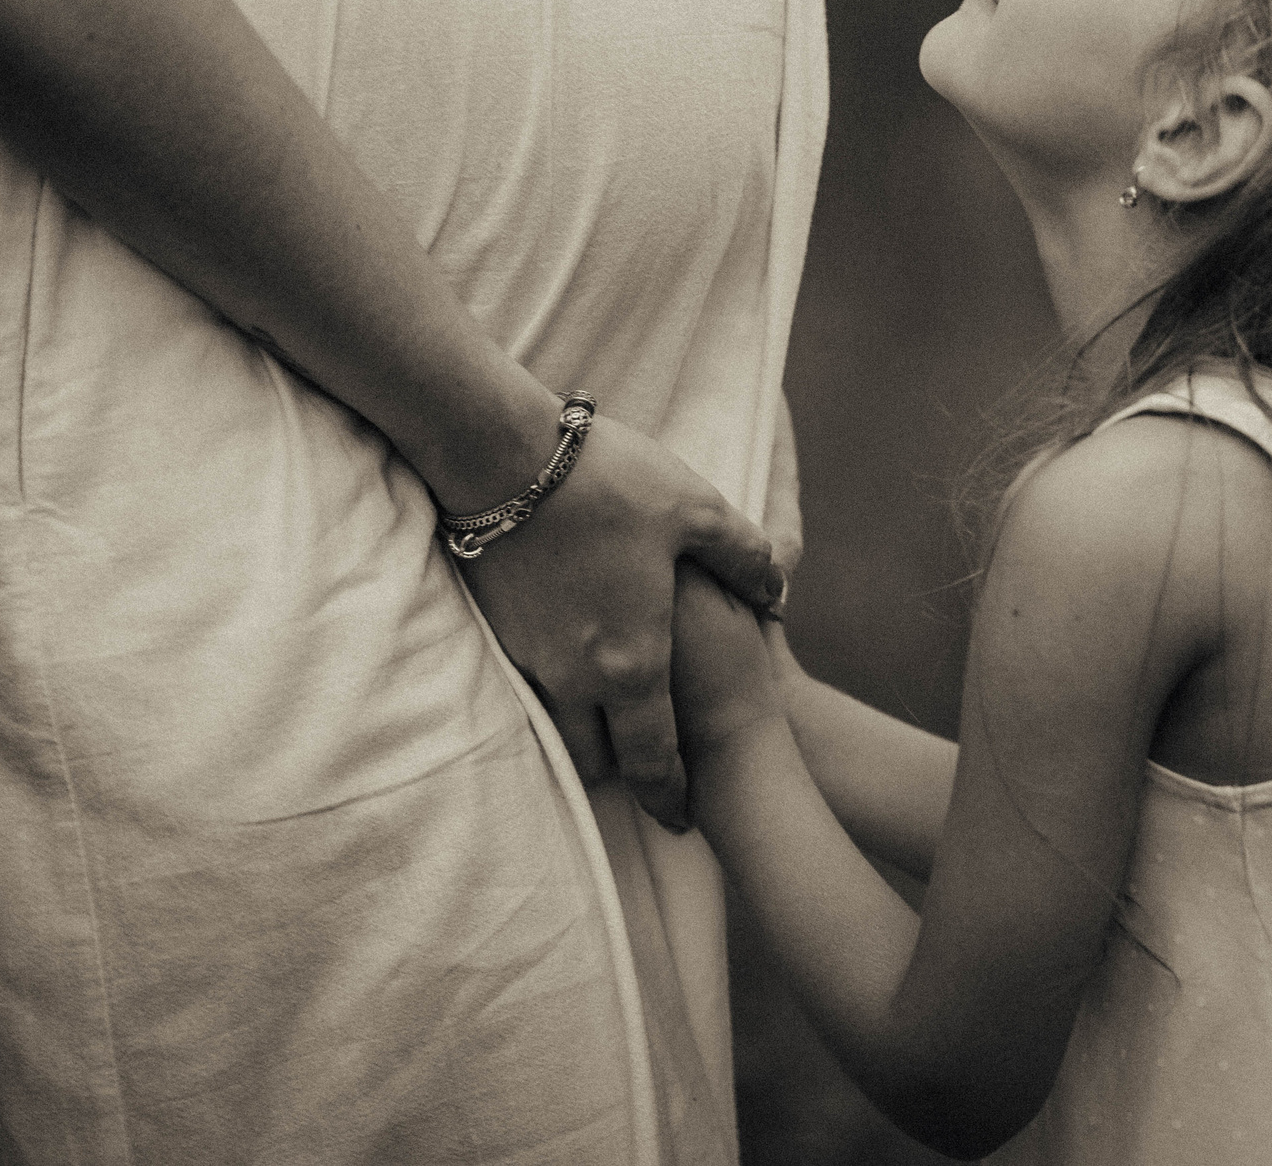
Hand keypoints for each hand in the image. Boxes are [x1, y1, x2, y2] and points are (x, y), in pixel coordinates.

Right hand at [455, 412, 780, 828]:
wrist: (497, 454)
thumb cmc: (608, 483)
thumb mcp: (698, 511)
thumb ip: (744, 557)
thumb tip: (778, 586)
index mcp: (631, 664)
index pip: (651, 760)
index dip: (668, 796)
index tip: (679, 818)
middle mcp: (573, 677)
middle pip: (594, 759)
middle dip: (620, 772)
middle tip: (641, 769)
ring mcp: (525, 657)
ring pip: (555, 725)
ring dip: (583, 731)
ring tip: (607, 716)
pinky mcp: (493, 629)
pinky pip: (528, 684)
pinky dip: (553, 688)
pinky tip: (571, 655)